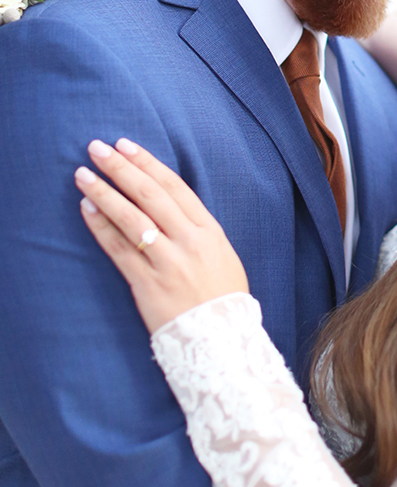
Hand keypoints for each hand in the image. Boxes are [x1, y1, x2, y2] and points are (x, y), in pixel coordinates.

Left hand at [75, 138, 248, 332]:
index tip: (126, 145)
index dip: (148, 164)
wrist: (222, 341)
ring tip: (83, 174)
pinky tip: (88, 209)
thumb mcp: (222, 255)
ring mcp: (168, 262)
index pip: (174, 187)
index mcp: (209, 231)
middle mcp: (189, 241)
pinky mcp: (148, 284)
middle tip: (98, 148)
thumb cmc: (222, 298)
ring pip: (131, 218)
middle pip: (150, 196)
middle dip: (121, 169)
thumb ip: (198, 230)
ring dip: (105, 193)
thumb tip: (169, 206)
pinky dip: (102, 227)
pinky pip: (120, 250)